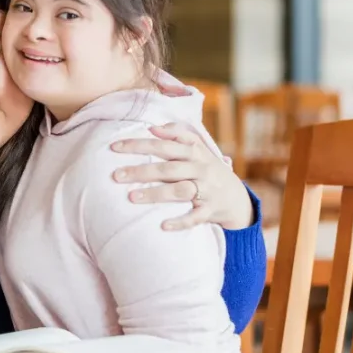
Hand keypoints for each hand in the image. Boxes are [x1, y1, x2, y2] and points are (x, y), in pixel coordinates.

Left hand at [111, 122, 254, 230]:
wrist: (237, 198)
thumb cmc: (207, 170)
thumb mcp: (198, 149)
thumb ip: (177, 135)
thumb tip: (152, 127)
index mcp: (195, 151)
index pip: (164, 145)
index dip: (140, 144)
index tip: (115, 147)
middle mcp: (201, 168)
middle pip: (168, 168)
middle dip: (141, 170)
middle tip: (116, 175)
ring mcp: (207, 189)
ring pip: (179, 190)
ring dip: (155, 194)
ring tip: (131, 197)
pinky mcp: (211, 210)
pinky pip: (195, 217)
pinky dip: (180, 222)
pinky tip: (163, 225)